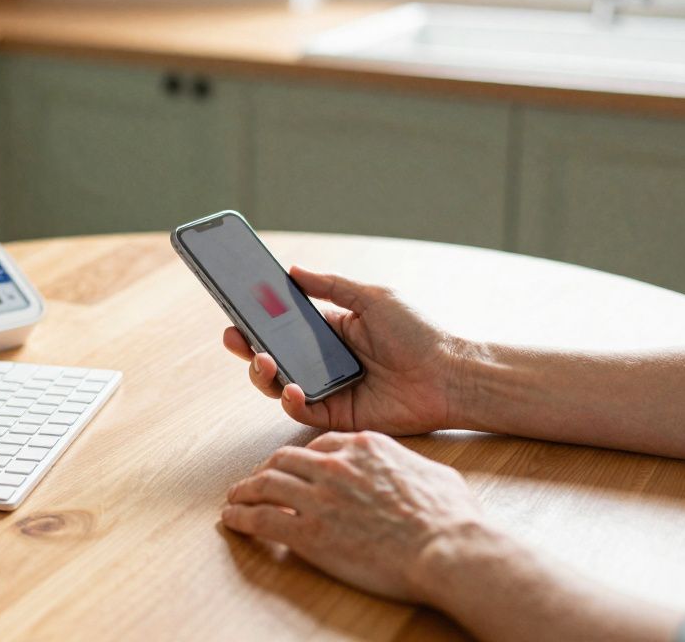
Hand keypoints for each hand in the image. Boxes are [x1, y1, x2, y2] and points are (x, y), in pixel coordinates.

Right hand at [222, 267, 469, 434]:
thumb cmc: (419, 334)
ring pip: (279, 384)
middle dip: (247, 348)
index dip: (256, 320)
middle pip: (272, 356)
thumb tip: (292, 270)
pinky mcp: (336, 415)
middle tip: (234, 337)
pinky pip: (301, 410)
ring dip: (262, 373)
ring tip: (264, 360)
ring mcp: (327, 389)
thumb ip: (330, 286)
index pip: (282, 326)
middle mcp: (323, 361)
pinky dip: (290, 400)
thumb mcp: (371, 298)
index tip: (234, 308)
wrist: (450, 375)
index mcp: (329, 331)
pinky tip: (291, 387)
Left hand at [222, 431, 484, 603]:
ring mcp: (319, 497)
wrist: (447, 548)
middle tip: (256, 481)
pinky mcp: (308, 532)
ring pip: (265, 484)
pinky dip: (241, 518)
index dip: (300, 457)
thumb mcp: (433, 474)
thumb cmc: (450, 517)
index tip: (294, 467)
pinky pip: (262, 519)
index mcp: (364, 446)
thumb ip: (408, 467)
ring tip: (234, 499)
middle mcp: (335, 465)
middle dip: (265, 470)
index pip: (318, 444)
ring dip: (244, 491)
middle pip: (284, 459)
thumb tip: (409, 472)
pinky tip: (231, 521)